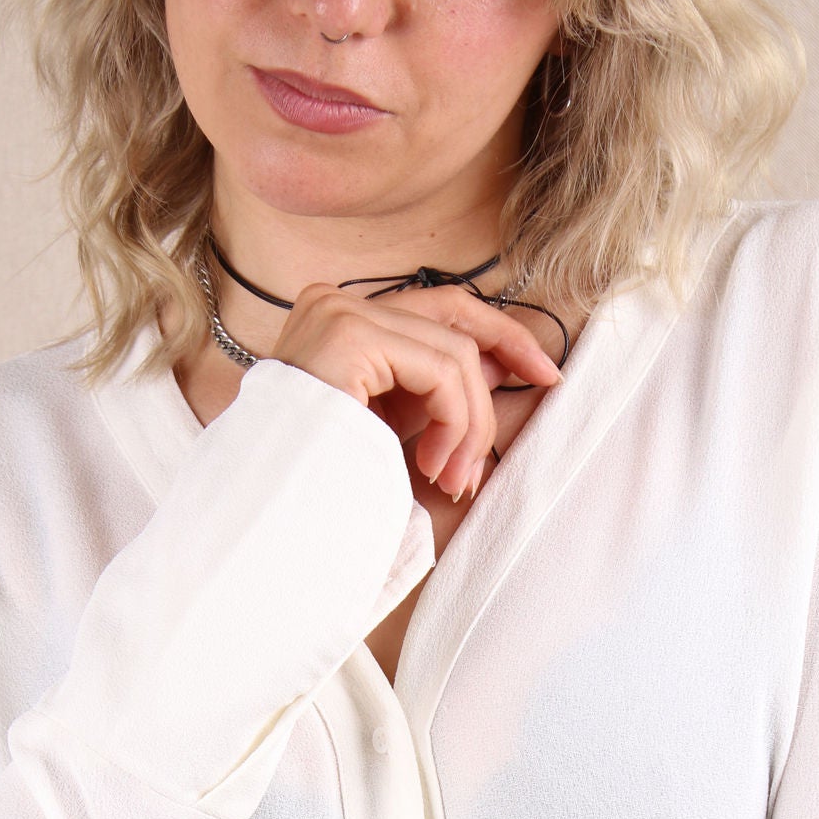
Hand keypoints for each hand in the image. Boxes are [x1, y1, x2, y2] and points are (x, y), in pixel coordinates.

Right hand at [271, 281, 561, 502]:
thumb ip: (435, 392)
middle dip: (510, 350)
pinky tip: (435, 467)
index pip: (439, 306)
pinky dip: (456, 422)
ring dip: (470, 424)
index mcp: (340, 320)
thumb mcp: (394, 427)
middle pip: (453, 314)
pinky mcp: (349, 337)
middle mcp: (335, 303)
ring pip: (454, 352)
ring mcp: (339, 313)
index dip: (499, 331)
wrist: (271, 515)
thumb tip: (501, 366)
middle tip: (547, 386)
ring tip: (453, 478)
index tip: (543, 369)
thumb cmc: (325, 481)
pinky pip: (441, 371)